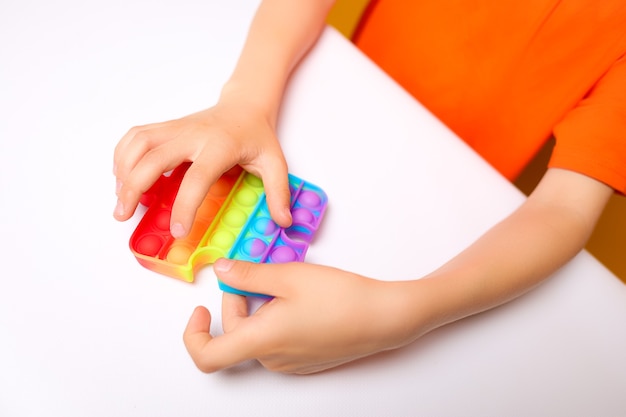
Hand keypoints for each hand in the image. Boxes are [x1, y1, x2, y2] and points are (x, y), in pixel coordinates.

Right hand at [113, 97, 291, 237]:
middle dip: (134, 187)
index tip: (176, 231)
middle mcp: (192, 134)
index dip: (184, 205)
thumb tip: (284, 222)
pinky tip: (123, 177)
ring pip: (138, 143)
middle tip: (123, 215)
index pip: (197, 177)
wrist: (245, 105)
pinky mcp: (166, 127)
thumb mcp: (275, 162)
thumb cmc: (257, 136)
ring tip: (121, 199)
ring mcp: (176, 128)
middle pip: (154, 158)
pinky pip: (135, 137)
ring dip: (123, 170)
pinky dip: (123, 156)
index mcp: (220, 146)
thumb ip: (278, 192)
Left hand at [183, 259, 432, 373]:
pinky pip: (277, 340)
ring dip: (258, 307)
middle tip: (255, 271)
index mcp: (261, 341)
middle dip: (236, 300)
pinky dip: (274, 317)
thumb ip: (248, 274)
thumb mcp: (288, 275)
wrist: (384, 318)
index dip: (193, 332)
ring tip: (282, 281)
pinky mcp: (306, 359)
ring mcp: (290, 363)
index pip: (207, 355)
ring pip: (256, 334)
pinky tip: (296, 297)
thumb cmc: (341, 298)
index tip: (200, 307)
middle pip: (234, 333)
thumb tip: (222, 271)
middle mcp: (272, 359)